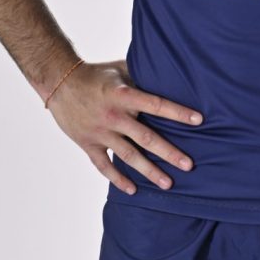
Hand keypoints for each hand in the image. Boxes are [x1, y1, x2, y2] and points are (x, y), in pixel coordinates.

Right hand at [46, 59, 202, 194]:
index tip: (199, 120)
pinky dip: (118, 179)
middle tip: (189, 165)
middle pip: (146, 137)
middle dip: (169, 152)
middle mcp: (114, 115)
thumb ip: (143, 74)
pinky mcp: (88, 144)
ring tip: (168, 184)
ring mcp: (100, 132)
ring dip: (149, 171)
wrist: (60, 83)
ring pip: (128, 156)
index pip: (156, 104)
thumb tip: (170, 71)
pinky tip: (133, 190)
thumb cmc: (96, 74)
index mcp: (124, 94)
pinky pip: (104, 166)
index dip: (178, 112)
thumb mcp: (121, 68)